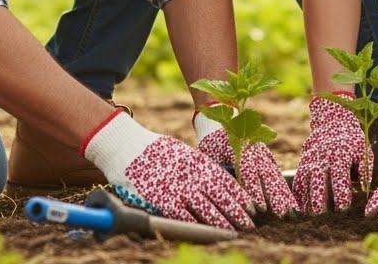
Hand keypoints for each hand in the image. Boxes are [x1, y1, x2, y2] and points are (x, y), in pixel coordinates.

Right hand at [82, 110, 254, 229]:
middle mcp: (190, 173)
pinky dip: (196, 224)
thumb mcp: (182, 153)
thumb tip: (217, 181)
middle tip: (250, 224)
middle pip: (219, 196)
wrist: (125, 146)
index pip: (225, 180)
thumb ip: (198, 167)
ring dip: (221, 221)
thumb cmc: (154, 149)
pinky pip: (182, 214)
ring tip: (234, 231)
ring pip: (204, 208)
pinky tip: (207, 231)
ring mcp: (175, 186)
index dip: (240, 195)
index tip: (252, 207)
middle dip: (237, 212)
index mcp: (196, 160)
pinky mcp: (160, 198)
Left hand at [196, 112, 299, 216]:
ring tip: (292, 211)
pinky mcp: (267, 157)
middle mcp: (254, 149)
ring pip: (275, 174)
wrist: (220, 123)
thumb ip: (221, 173)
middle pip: (267, 173)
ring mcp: (263, 152)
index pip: (248, 170)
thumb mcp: (210, 157)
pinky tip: (291, 203)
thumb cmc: (211, 146)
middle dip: (275, 195)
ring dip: (283, 194)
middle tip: (282, 214)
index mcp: (238, 147)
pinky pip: (277, 174)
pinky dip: (284, 189)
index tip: (259, 207)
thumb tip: (230, 196)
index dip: (254, 189)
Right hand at [292, 92, 367, 212]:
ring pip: (305, 182)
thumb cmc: (352, 142)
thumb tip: (364, 189)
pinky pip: (297, 181)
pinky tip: (298, 208)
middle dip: (320, 199)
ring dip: (305, 199)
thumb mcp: (363, 151)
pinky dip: (296, 195)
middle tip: (322, 216)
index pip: (340, 179)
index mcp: (340, 157)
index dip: (341, 194)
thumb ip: (365, 170)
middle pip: (318, 181)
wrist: (332, 122)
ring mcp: (310, 161)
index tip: (344, 209)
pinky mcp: (302, 164)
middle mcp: (322, 159)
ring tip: (308, 216)